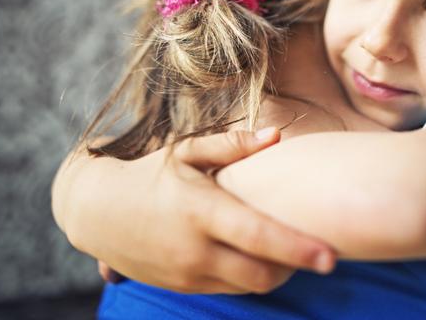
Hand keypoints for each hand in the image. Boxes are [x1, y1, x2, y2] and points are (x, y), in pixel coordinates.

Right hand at [64, 128, 335, 293]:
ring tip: (277, 245)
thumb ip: (233, 145)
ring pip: (247, 286)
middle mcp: (195, 249)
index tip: (331, 257)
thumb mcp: (185, 152)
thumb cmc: (147, 173)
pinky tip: (246, 252)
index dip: (299, 249)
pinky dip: (245, 276)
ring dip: (271, 271)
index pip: (260, 237)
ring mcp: (186, 273)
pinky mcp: (181, 286)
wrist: (94, 210)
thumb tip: (277, 135)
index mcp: (201, 210)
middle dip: (294, 266)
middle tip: (309, 246)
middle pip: (263, 274)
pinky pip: (226, 290)